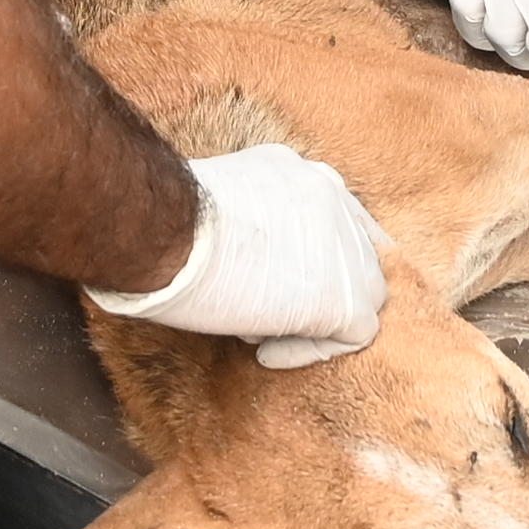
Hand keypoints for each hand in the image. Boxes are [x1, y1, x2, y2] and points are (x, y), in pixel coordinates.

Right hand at [91, 144, 386, 366]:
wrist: (166, 231)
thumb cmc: (164, 220)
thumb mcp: (214, 200)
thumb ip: (243, 218)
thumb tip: (232, 252)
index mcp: (301, 173)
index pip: (328, 218)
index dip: (309, 255)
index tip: (275, 279)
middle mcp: (334, 198)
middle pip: (355, 253)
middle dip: (323, 286)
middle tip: (273, 313)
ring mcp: (346, 248)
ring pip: (363, 294)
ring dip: (318, 320)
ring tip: (261, 332)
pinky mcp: (344, 299)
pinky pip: (353, 336)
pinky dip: (311, 351)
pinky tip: (267, 354)